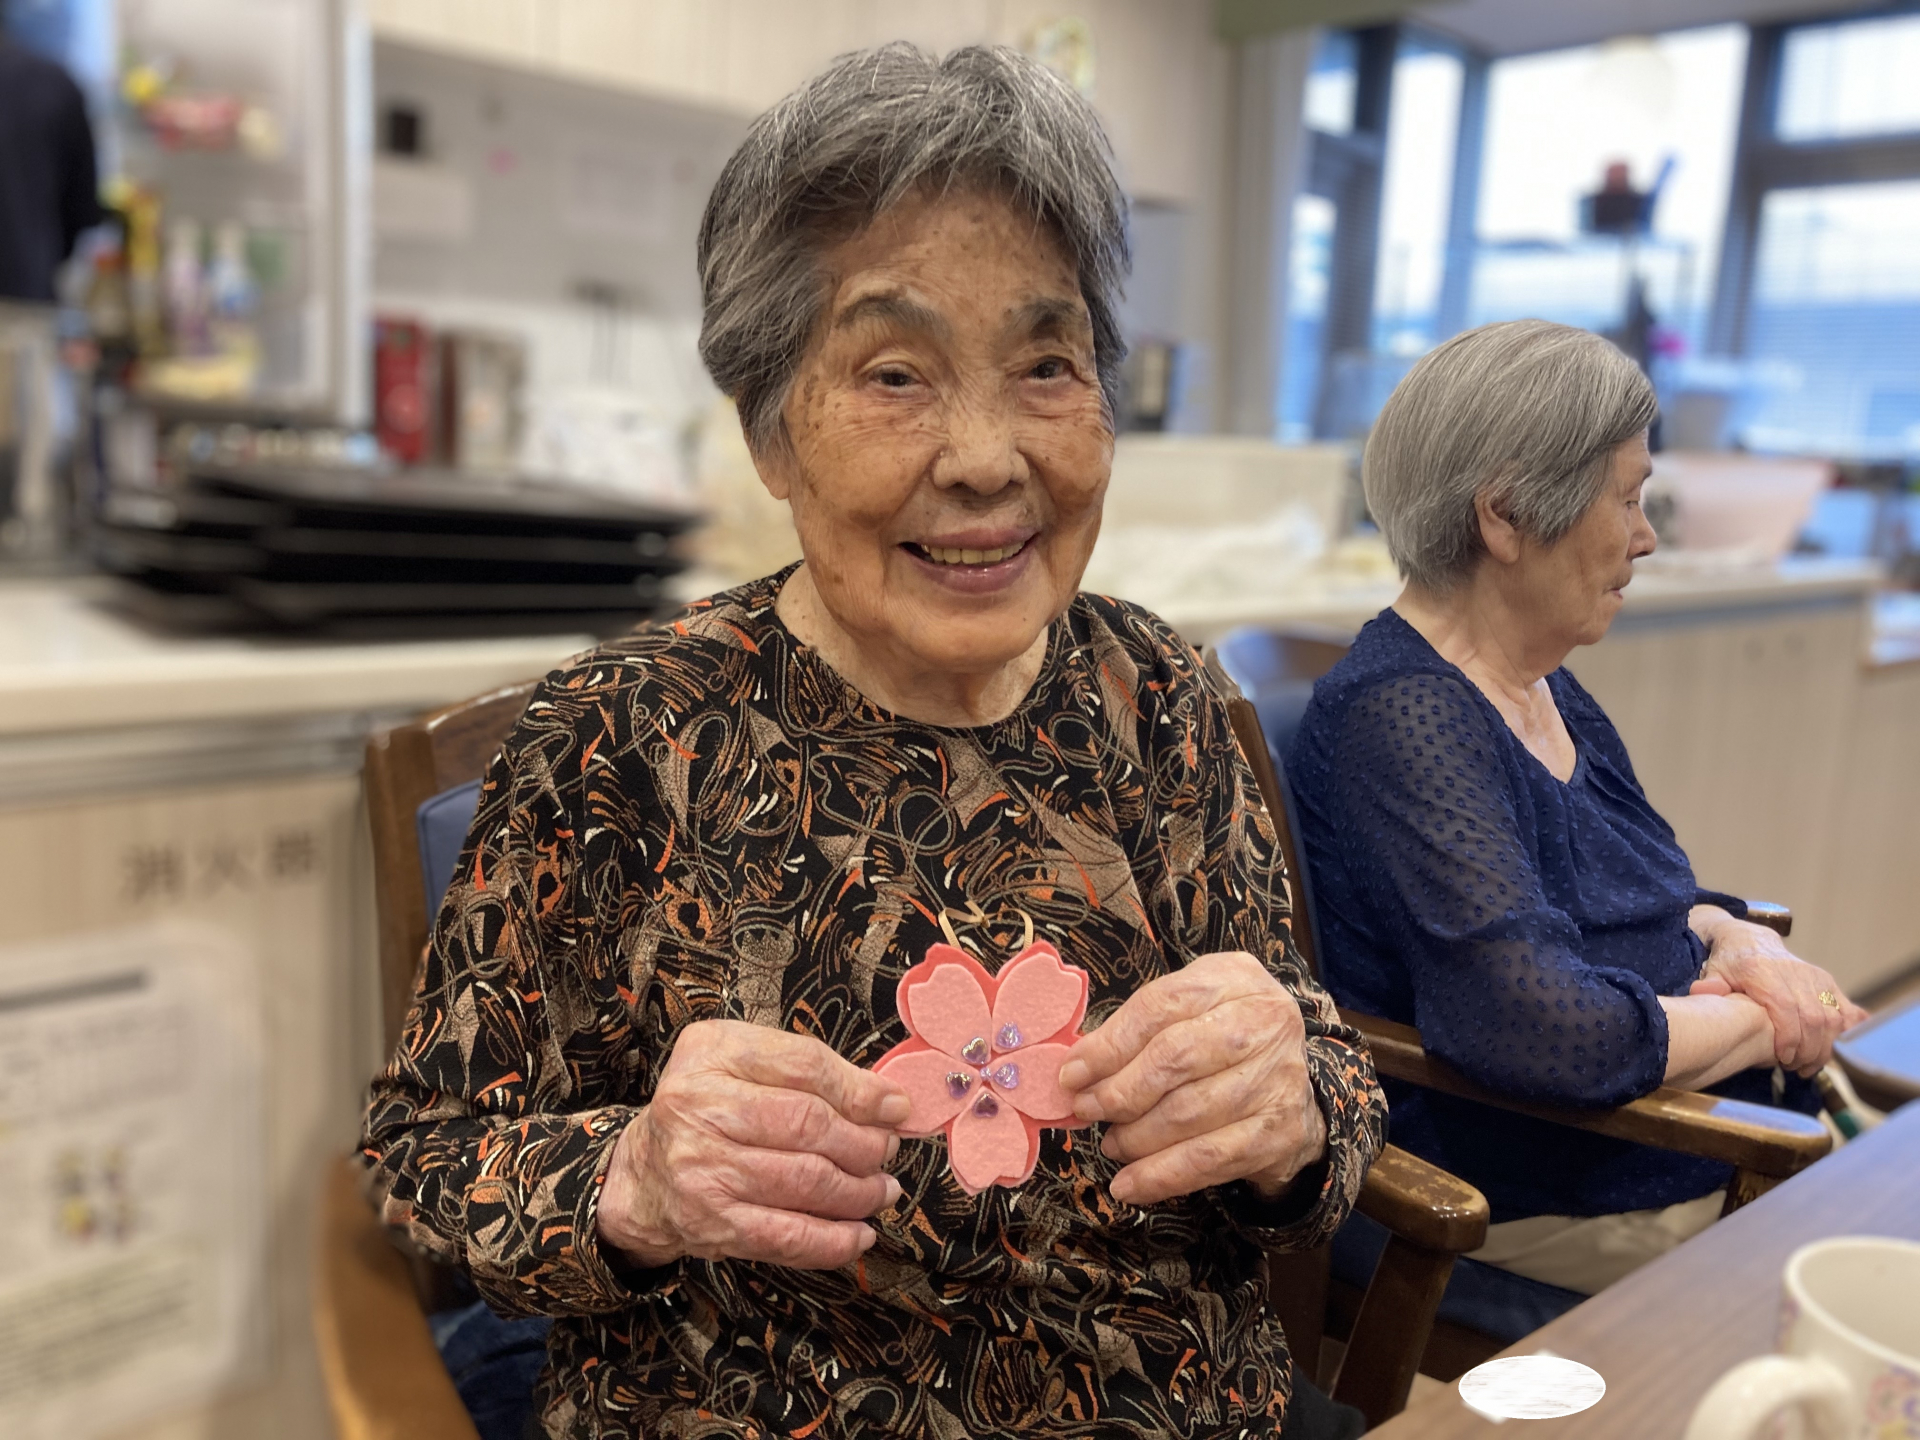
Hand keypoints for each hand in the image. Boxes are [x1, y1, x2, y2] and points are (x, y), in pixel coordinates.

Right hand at [596, 1020, 909, 1269]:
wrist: (643, 1175)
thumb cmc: (708, 1109)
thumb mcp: (743, 1062)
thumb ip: (808, 1069)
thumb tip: (888, 1103)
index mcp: (713, 1053)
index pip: (804, 1066)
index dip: (862, 1090)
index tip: (897, 1108)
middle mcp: (700, 1108)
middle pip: (810, 1125)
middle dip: (865, 1143)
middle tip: (887, 1151)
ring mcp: (704, 1170)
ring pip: (808, 1181)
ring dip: (861, 1191)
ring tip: (881, 1190)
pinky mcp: (712, 1224)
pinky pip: (789, 1236)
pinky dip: (834, 1240)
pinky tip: (859, 1233)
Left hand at [1056, 952, 1326, 1206]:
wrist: (1292, 1087)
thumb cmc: (1221, 1040)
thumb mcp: (1188, 1011)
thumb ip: (1137, 1029)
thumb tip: (1077, 1070)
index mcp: (1233, 977)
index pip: (1161, 1005)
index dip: (1110, 1043)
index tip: (1071, 1074)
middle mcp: (1265, 1020)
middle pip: (1175, 1058)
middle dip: (1119, 1091)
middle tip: (1085, 1110)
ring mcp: (1278, 1076)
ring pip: (1189, 1112)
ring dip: (1136, 1137)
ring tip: (1111, 1144)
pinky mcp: (1280, 1131)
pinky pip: (1209, 1159)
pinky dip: (1161, 1176)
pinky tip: (1129, 1185)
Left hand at [1689, 919, 1866, 1075]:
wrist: (1750, 941)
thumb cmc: (1729, 964)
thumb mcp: (1714, 972)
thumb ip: (1711, 986)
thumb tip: (1702, 991)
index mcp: (1763, 972)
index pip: (1786, 1008)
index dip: (1789, 1038)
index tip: (1783, 1059)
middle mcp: (1794, 973)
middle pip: (1813, 1018)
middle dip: (1808, 1051)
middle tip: (1796, 1069)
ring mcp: (1814, 976)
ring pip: (1832, 1017)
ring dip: (1825, 1047)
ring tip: (1809, 1066)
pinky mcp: (1826, 981)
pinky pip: (1846, 1008)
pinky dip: (1847, 1031)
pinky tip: (1836, 1049)